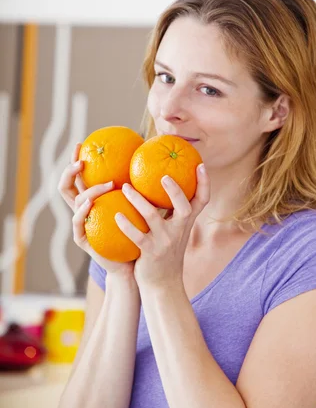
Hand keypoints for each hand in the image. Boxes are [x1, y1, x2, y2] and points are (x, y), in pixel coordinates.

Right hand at [57, 142, 134, 275]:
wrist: (136, 263)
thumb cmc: (140, 231)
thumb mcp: (141, 205)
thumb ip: (142, 185)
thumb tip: (156, 159)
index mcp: (95, 199)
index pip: (80, 176)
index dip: (76, 160)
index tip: (82, 143)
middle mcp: (85, 209)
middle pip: (68, 186)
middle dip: (70, 170)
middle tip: (82, 160)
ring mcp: (82, 224)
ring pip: (75, 201)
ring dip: (91, 190)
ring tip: (108, 183)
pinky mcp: (83, 239)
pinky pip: (78, 223)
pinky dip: (83, 212)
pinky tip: (90, 205)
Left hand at [115, 164, 209, 289]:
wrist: (162, 284)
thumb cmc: (165, 252)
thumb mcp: (175, 231)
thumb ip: (172, 212)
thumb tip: (161, 184)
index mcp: (186, 223)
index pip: (203, 201)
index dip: (205, 183)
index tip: (200, 165)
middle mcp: (179, 231)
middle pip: (185, 208)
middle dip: (176, 191)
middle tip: (164, 176)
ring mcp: (165, 242)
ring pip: (153, 217)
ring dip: (138, 200)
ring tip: (125, 187)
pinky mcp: (150, 253)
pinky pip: (137, 236)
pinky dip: (126, 225)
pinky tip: (116, 215)